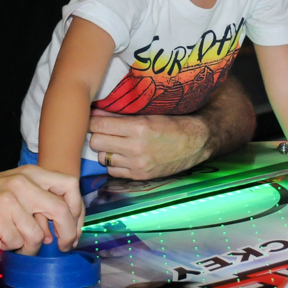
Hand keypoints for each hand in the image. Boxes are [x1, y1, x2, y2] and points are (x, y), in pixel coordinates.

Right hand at [0, 165, 83, 254]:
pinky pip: (16, 242)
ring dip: (29, 246)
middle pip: (61, 210)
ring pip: (37, 234)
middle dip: (68, 233)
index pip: (70, 186)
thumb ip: (39, 200)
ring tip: (15, 241)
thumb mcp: (14, 187)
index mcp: (30, 173)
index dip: (78, 210)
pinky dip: (9, 246)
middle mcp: (22, 183)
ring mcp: (9, 200)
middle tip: (64, 246)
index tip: (75, 228)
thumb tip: (64, 228)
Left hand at [87, 109, 208, 179]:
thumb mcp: (148, 114)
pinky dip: (113, 163)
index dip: (92, 120)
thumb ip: (120, 115)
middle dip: (96, 134)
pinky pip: (112, 170)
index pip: (99, 125)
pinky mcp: (139, 176)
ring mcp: (137, 164)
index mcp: (138, 128)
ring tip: (113, 143)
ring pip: (102, 157)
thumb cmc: (173, 123)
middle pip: (96, 142)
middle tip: (102, 130)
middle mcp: (136, 148)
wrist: (195, 143)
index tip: (92, 118)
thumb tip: (95, 111)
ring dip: (104, 150)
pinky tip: (121, 155)